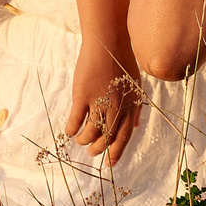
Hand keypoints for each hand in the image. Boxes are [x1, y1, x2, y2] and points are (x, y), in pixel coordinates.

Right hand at [64, 36, 141, 162]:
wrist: (108, 41)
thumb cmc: (122, 61)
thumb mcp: (136, 85)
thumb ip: (135, 107)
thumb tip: (136, 126)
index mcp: (131, 106)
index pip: (124, 136)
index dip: (116, 152)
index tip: (109, 164)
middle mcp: (117, 107)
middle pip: (107, 138)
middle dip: (98, 149)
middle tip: (91, 153)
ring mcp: (100, 101)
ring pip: (91, 132)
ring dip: (84, 140)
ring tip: (80, 140)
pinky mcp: (83, 95)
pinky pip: (76, 120)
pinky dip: (72, 129)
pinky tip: (69, 131)